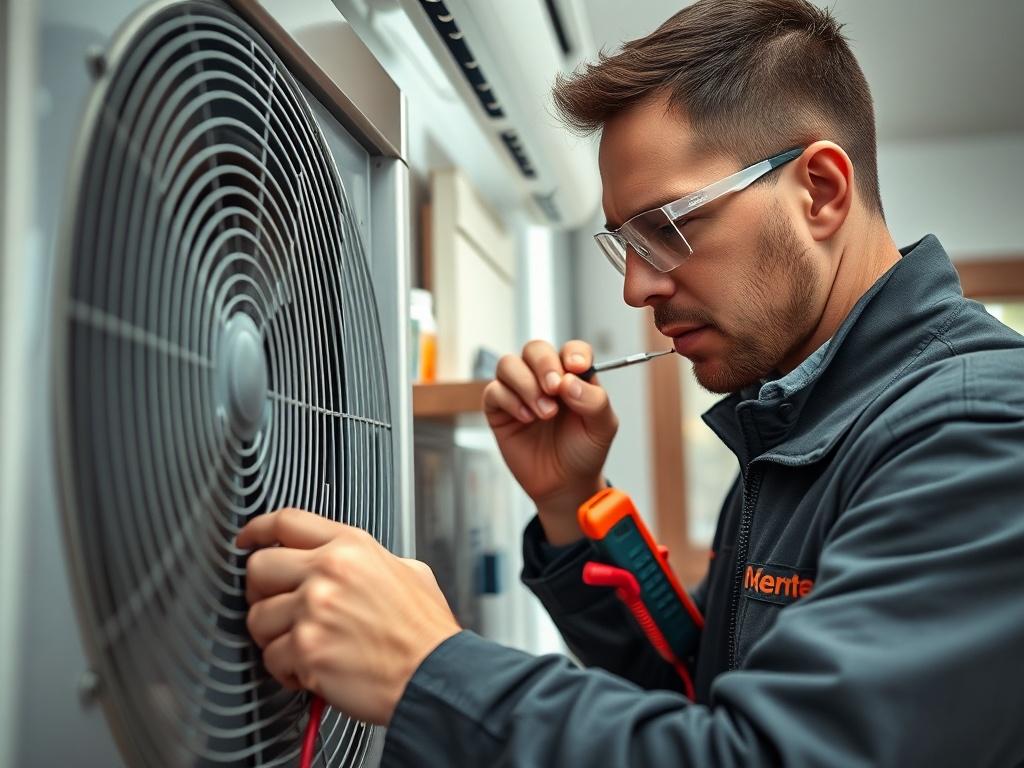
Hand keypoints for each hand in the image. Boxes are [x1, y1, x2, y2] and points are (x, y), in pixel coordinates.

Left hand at [237, 508, 460, 724]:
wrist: (434, 674)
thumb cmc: (425, 631)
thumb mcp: (409, 571)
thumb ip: (370, 560)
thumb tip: (350, 565)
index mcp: (351, 547)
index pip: (286, 522)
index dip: (257, 529)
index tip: (247, 539)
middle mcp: (328, 572)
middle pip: (258, 567)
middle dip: (261, 591)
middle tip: (279, 606)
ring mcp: (314, 610)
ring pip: (257, 618)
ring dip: (274, 636)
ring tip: (304, 645)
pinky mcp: (306, 650)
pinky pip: (270, 658)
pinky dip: (287, 670)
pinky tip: (314, 669)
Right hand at [482, 339, 617, 544]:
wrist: (565, 485)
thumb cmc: (584, 452)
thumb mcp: (602, 427)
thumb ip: (594, 400)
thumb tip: (569, 381)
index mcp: (573, 376)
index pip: (571, 349)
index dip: (572, 353)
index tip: (577, 368)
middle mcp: (544, 379)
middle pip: (535, 349)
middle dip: (544, 364)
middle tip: (555, 388)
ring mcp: (520, 392)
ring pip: (509, 364)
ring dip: (526, 384)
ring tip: (544, 412)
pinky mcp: (499, 410)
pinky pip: (494, 391)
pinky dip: (510, 401)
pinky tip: (527, 418)